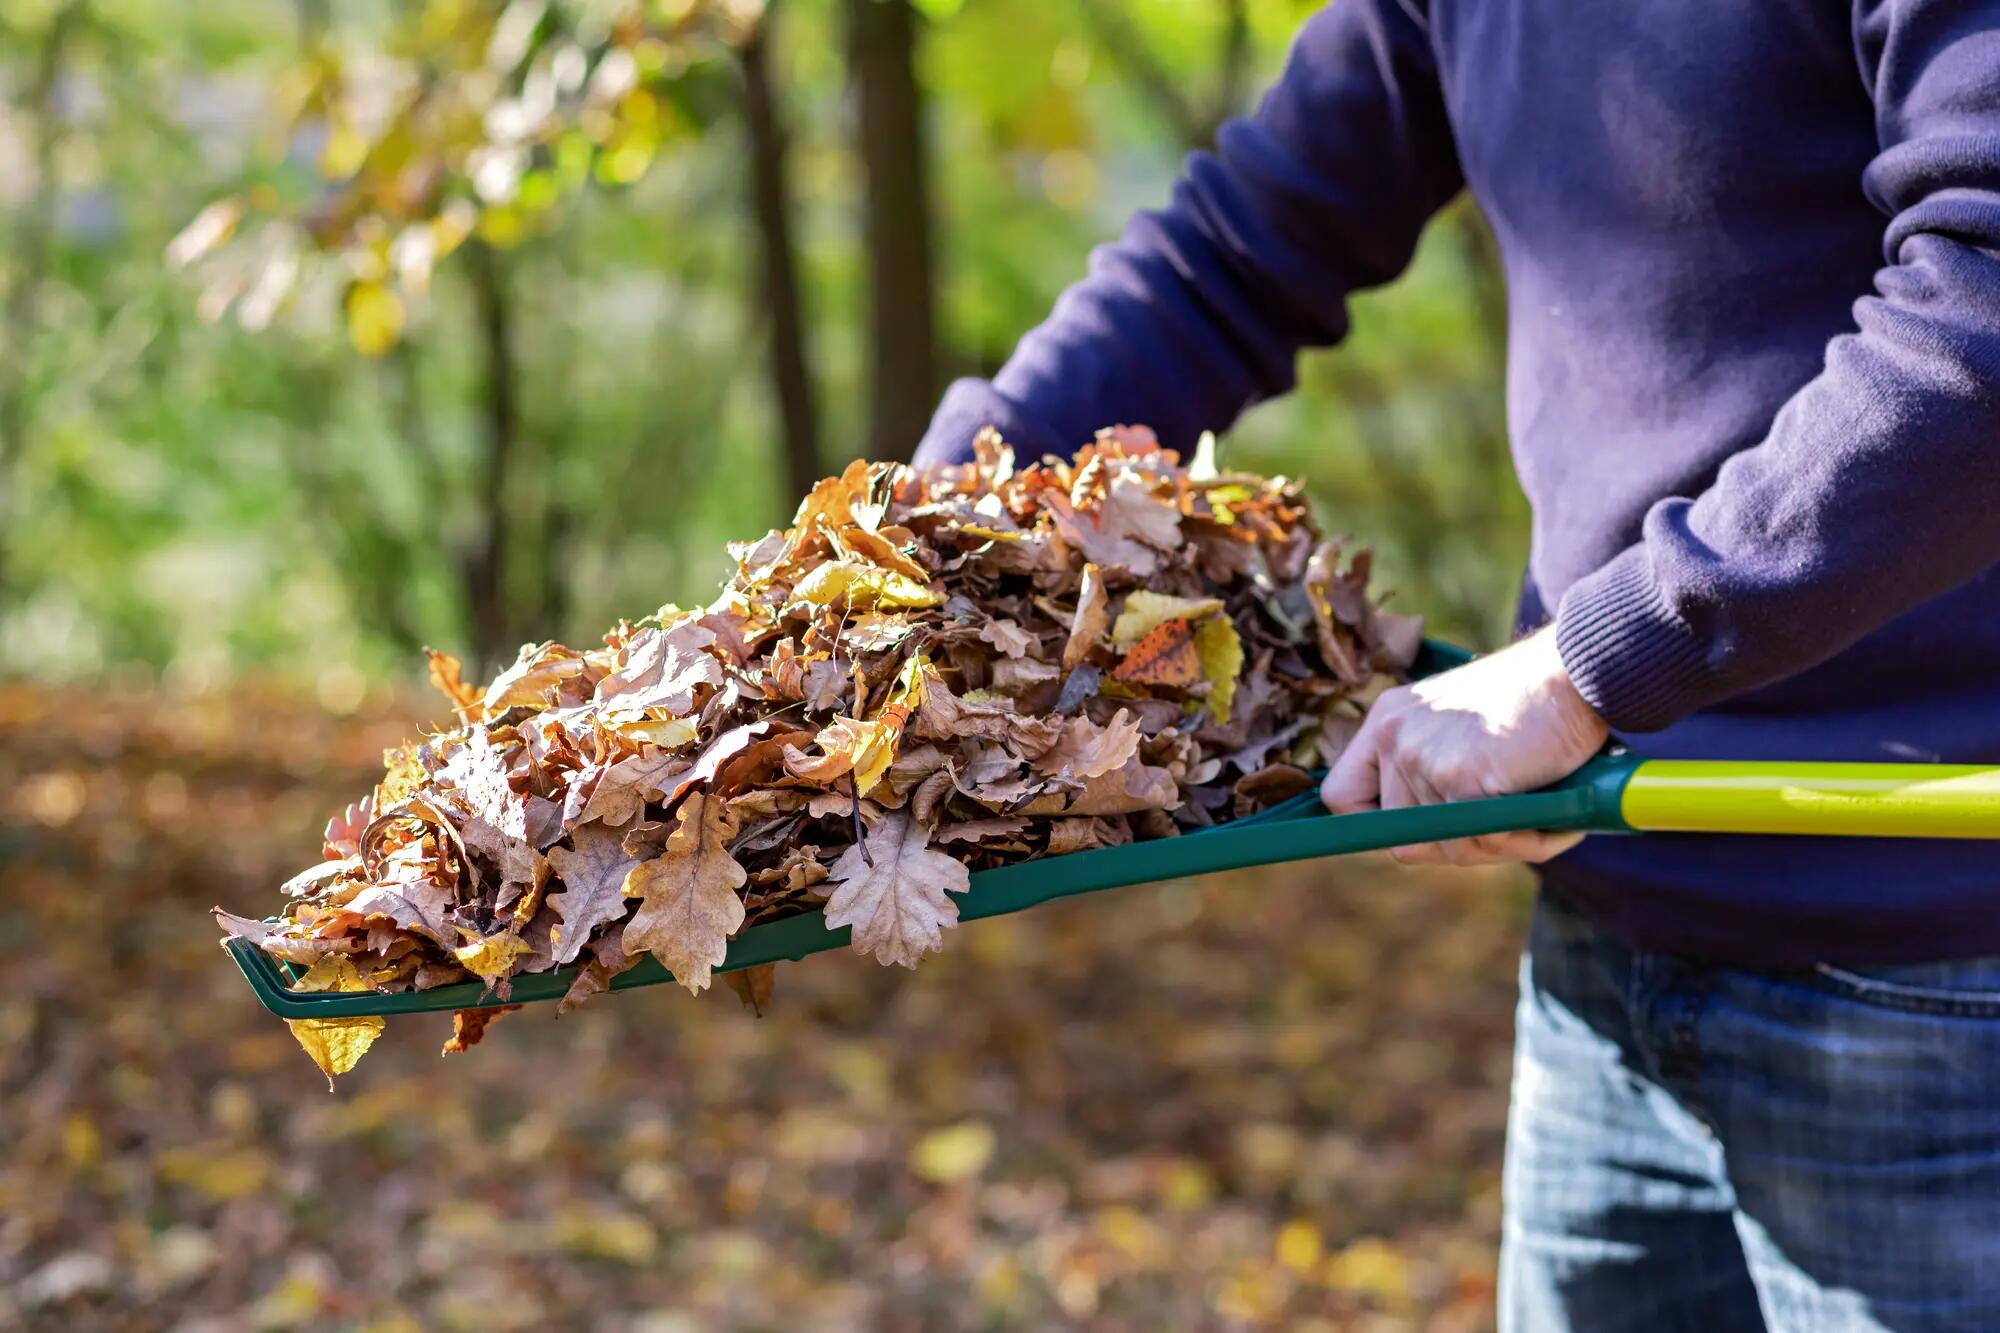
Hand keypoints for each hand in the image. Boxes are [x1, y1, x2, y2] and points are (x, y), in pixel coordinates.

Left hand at [1319, 627, 1608, 864]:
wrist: (1575, 670)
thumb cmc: (1533, 705)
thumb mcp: (1461, 728)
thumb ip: (1433, 775)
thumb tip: (1425, 846)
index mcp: (1388, 721)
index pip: (1341, 795)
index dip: (1374, 825)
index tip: (1415, 831)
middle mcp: (1393, 737)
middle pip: (1403, 838)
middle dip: (1459, 844)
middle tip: (1509, 824)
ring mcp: (1421, 758)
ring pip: (1450, 848)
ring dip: (1501, 844)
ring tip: (1539, 811)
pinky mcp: (1459, 779)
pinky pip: (1488, 842)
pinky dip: (1528, 840)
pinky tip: (1552, 815)